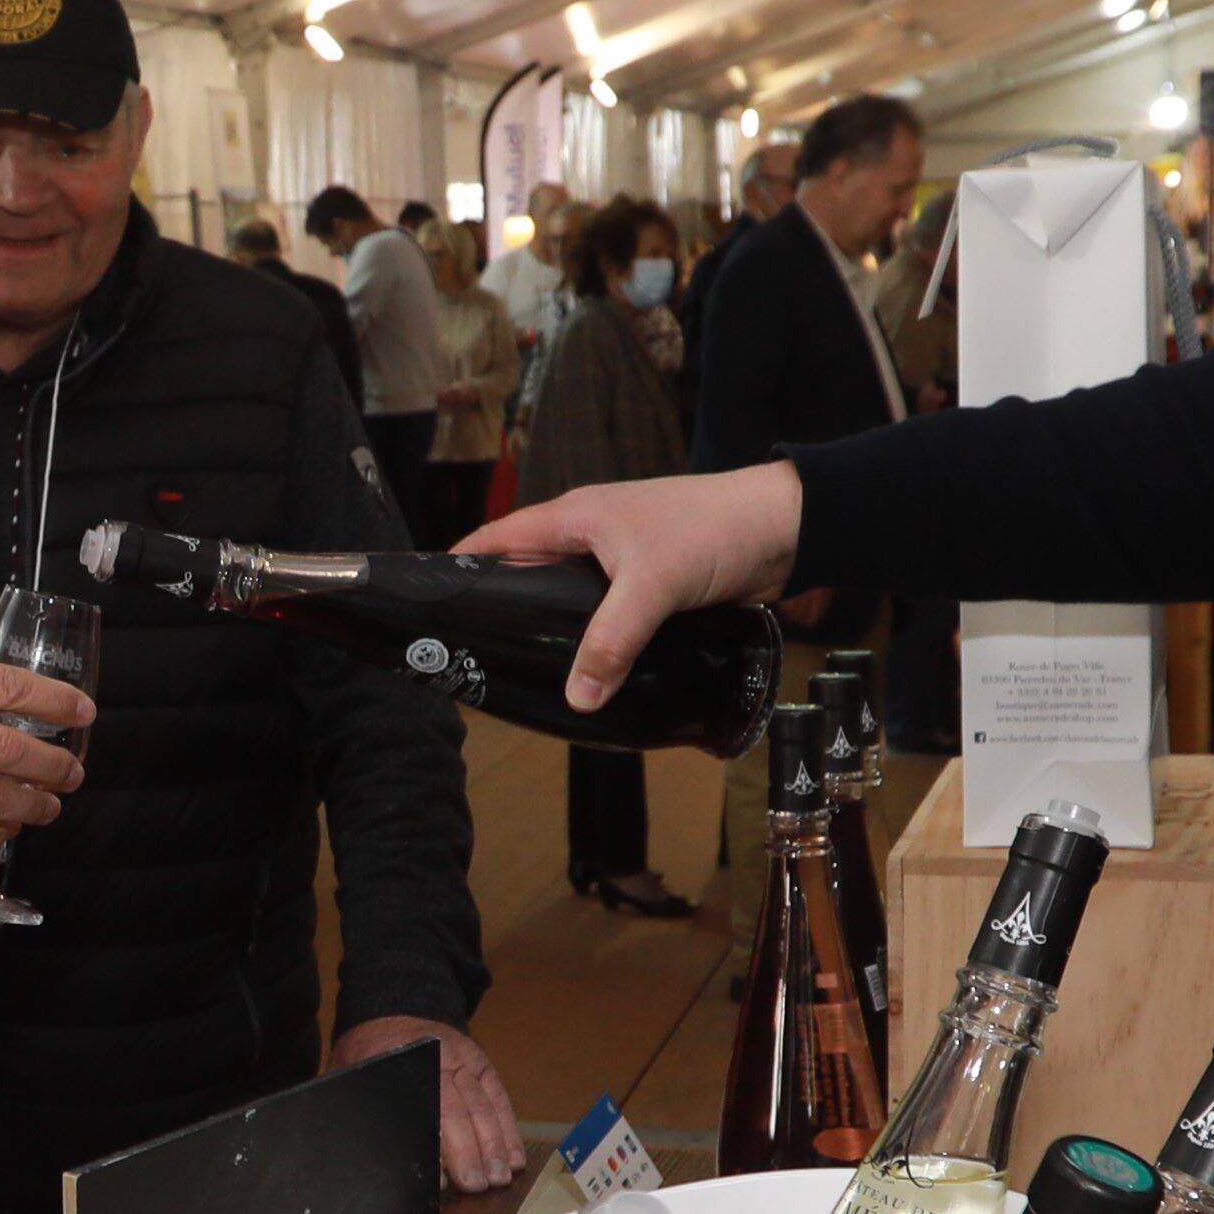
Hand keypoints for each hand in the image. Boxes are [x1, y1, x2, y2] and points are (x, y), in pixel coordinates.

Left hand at [333, 1013, 523, 1193]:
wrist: (390, 1017)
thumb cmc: (368, 1058)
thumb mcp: (352, 1080)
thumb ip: (360, 1113)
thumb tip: (365, 1160)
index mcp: (401, 1067)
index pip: (427, 1111)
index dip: (438, 1146)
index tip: (445, 1178)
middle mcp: (436, 1060)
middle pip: (458, 1111)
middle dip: (471, 1152)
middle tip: (477, 1185)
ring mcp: (462, 1060)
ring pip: (482, 1105)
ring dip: (494, 1145)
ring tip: (498, 1178)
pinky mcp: (480, 1064)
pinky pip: (498, 1098)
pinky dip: (508, 1128)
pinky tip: (513, 1156)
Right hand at [463, 463, 808, 713]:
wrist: (782, 527)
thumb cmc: (713, 529)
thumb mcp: (651, 586)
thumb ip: (611, 640)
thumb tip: (578, 697)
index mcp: (575, 517)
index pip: (499, 537)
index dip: (462, 564)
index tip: (431, 599)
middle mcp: (592, 535)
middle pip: (529, 571)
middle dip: (504, 606)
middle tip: (476, 652)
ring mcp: (622, 560)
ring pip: (571, 597)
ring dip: (555, 627)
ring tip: (527, 670)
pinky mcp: (652, 584)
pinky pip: (609, 614)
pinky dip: (596, 637)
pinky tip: (591, 670)